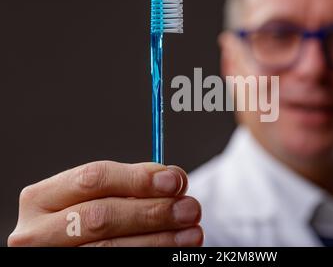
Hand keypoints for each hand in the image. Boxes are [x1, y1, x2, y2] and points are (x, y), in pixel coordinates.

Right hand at [8, 161, 202, 246]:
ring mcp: (54, 260)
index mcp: (42, 198)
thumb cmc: (94, 215)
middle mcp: (37, 233)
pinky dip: (152, 256)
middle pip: (101, 217)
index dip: (137, 179)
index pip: (92, 179)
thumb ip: (134, 183)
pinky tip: (175, 250)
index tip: (175, 182)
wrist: (76, 246)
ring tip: (192, 232)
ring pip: (110, 248)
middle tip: (190, 209)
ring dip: (159, 239)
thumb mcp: (104, 195)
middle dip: (152, 212)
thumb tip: (174, 178)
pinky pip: (117, 266)